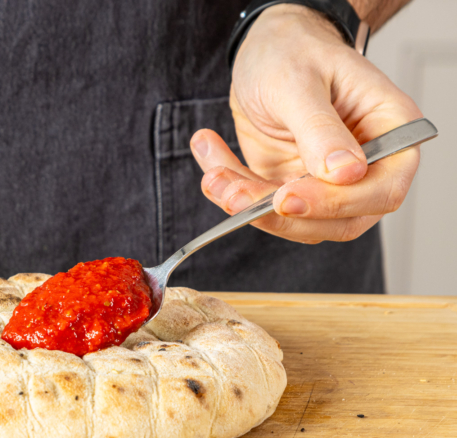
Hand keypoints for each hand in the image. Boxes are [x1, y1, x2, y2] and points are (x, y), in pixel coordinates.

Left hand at [190, 5, 421, 243]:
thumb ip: (321, 129)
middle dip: (281, 216)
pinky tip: (212, 165)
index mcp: (390, 131)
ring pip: (296, 221)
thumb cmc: (293, 51)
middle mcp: (365, 165)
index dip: (337, 203)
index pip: (382, 188)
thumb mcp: (300, 82)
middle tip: (235, 195)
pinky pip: (262, 208)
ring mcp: (326, 182)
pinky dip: (232, 193)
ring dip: (247, 205)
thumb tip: (346, 174)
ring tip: (214, 175)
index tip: (287, 198)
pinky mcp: (289, 187)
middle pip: (340, 221)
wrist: (263, 51)